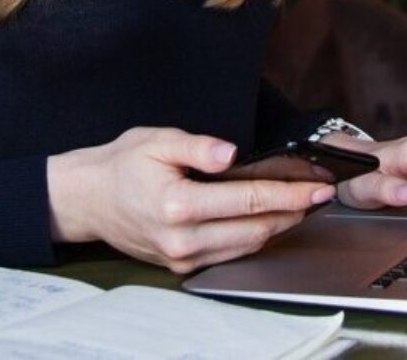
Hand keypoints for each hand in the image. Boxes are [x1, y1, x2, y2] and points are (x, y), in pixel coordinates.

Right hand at [46, 127, 335, 272]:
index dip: (290, 193)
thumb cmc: (121, 165)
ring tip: (302, 205)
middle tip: (319, 194)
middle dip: (294, 211)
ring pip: (248, 247)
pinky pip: (230, 255)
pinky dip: (255, 238)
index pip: (249, 200)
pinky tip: (269, 220)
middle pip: (256, 229)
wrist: (87, 199)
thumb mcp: (156, 140)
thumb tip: (230, 153)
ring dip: (279, 227)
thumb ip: (197, 146)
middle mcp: (182, 238)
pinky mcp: (181, 267)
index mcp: (178, 205)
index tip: (317, 187)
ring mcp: (182, 257)